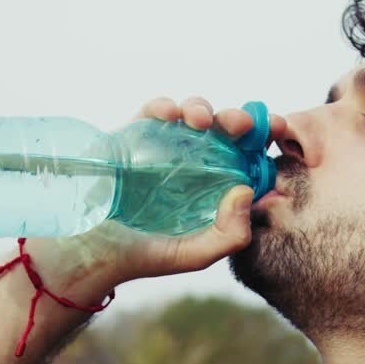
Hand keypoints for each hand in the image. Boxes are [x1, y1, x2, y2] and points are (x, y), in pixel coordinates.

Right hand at [84, 95, 286, 284]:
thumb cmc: (139, 257)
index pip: (244, 157)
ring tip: (203, 121)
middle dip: (237, 120)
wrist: (87, 252)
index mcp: (211, 189)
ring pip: (191, 115)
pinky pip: (152, 112)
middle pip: (222, 131)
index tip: (278, 130)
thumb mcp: (193, 256)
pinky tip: (172, 115)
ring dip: (202, 109)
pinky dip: (164, 106)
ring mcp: (161, 149)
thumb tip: (246, 190)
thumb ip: (228, 236)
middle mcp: (191, 165)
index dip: (262, 139)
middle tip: (242, 125)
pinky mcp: (131, 138)